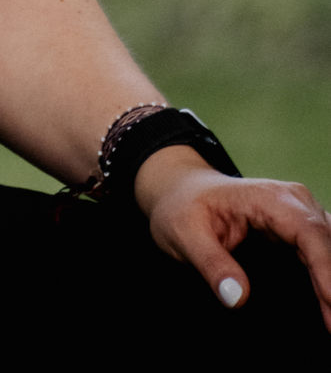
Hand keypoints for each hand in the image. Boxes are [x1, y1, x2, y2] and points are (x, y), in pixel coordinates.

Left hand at [135, 144, 330, 331]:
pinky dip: (328, 276)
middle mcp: (291, 201)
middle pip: (328, 242)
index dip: (326, 268)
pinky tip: (328, 306)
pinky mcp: (298, 228)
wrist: (178, 190)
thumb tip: (238, 297)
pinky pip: (323, 251)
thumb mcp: (184, 234)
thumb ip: (211, 264)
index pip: (308, 232)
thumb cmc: (181, 207)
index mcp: (267, 198)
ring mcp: (298, 213)